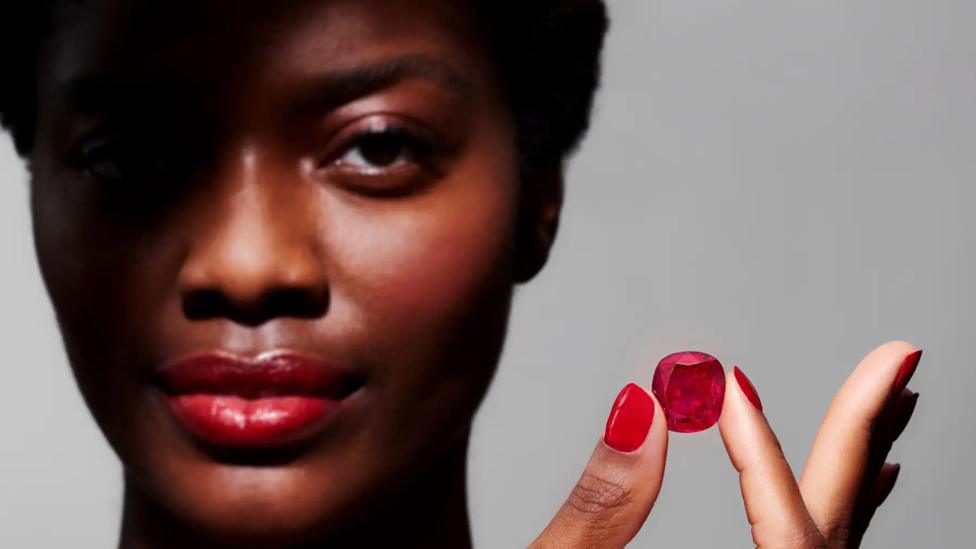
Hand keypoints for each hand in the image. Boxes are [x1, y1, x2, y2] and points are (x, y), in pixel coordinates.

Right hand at [528, 340, 920, 547]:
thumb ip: (594, 517)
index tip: (730, 386)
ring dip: (857, 477)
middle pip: (837, 544)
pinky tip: (847, 495)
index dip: (761, 452)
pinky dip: (834, 522)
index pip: (788, 543)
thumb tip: (635, 412)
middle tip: (898, 366)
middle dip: (863, 444)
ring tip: (887, 412)